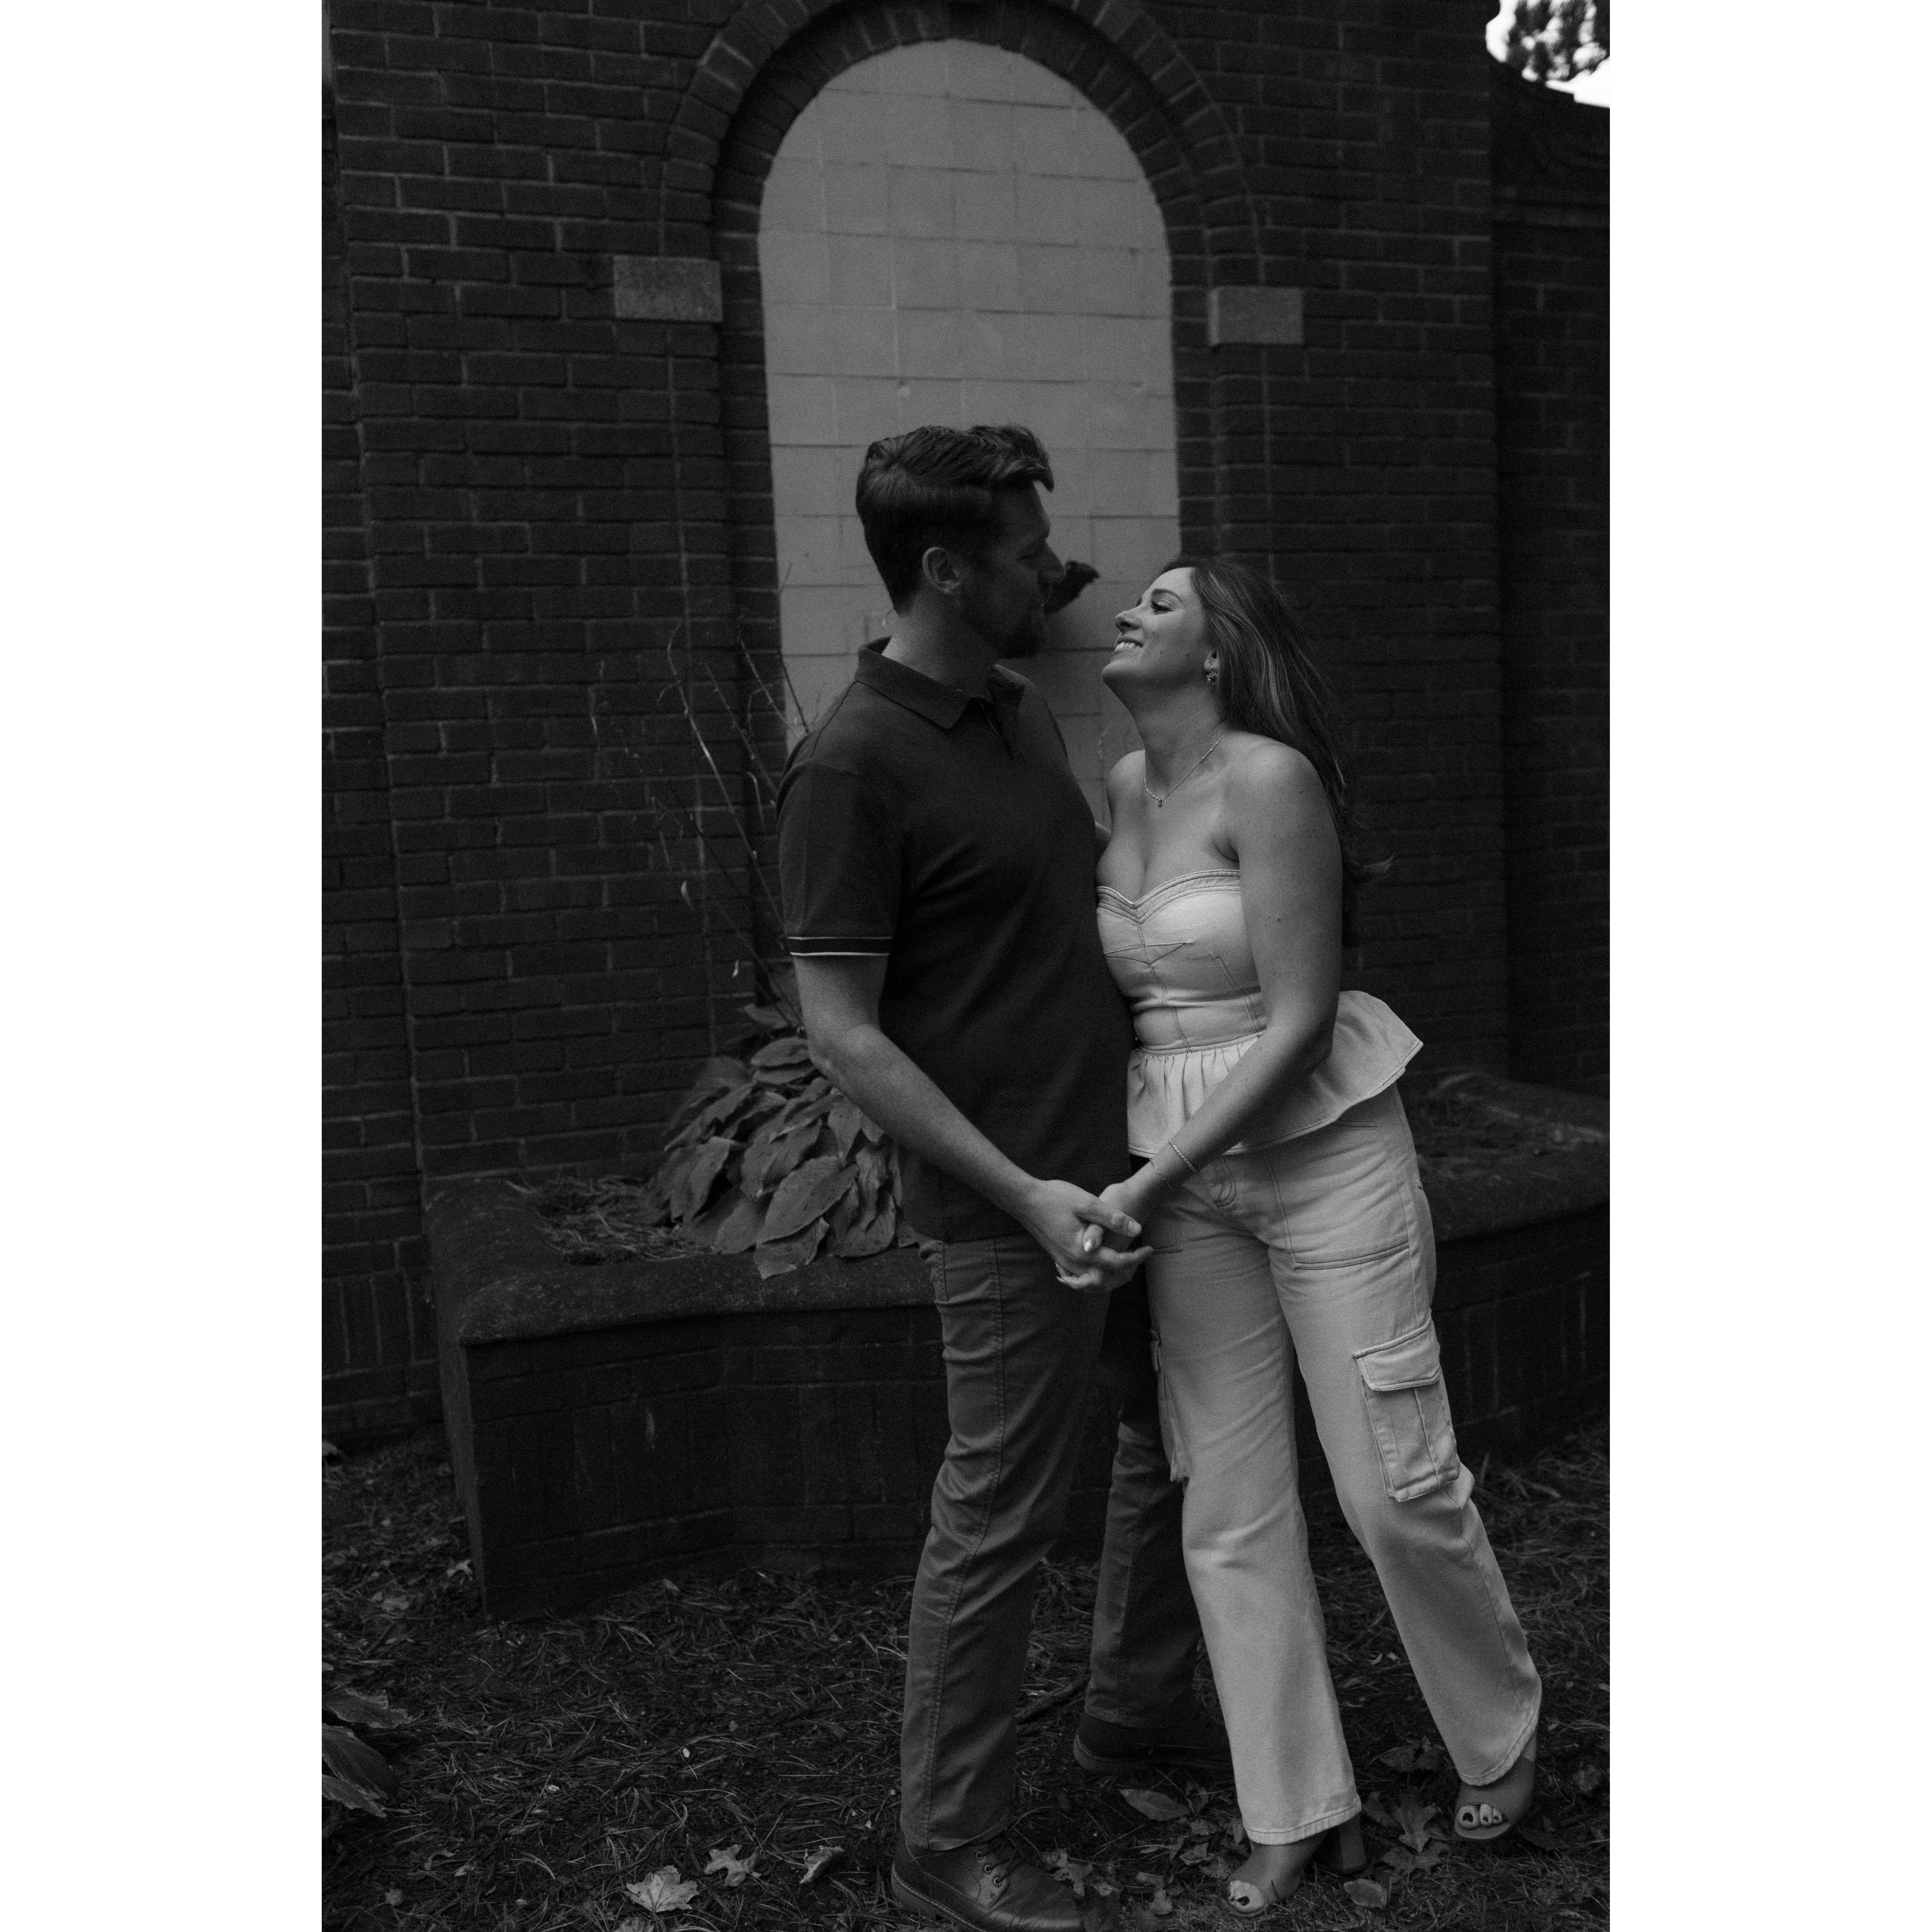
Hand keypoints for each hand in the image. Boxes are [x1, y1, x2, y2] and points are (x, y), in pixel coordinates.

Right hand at [1020, 1179, 1150, 1294]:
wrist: (1024, 1199)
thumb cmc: (1055, 1198)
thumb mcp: (1088, 1203)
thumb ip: (1112, 1218)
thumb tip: (1137, 1230)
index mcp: (1083, 1251)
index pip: (1117, 1263)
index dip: (1137, 1257)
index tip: (1150, 1248)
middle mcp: (1073, 1262)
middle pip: (1105, 1279)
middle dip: (1126, 1271)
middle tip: (1139, 1254)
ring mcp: (1063, 1261)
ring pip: (1092, 1280)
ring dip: (1111, 1273)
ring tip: (1125, 1257)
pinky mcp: (1058, 1257)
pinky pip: (1080, 1275)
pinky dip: (1095, 1272)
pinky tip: (1102, 1258)